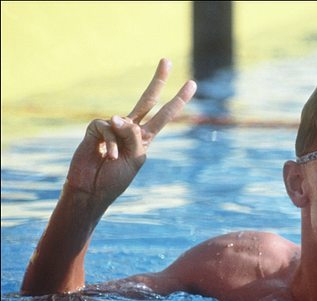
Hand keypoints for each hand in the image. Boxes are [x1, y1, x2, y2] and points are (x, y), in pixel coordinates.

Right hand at [65, 59, 196, 205]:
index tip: (192, 83)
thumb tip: (119, 117)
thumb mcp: (134, 159)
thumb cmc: (114, 179)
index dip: (178, 101)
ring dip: (121, 140)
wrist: (91, 191)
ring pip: (126, 121)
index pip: (164, 116)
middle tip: (167, 60)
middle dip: (158, 80)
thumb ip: (134, 138)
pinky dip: (108, 143)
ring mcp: (113, 127)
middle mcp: (131, 129)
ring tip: (112, 158)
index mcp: (144, 138)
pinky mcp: (95, 128)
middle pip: (147, 100)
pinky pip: (108, 127)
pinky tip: (105, 155)